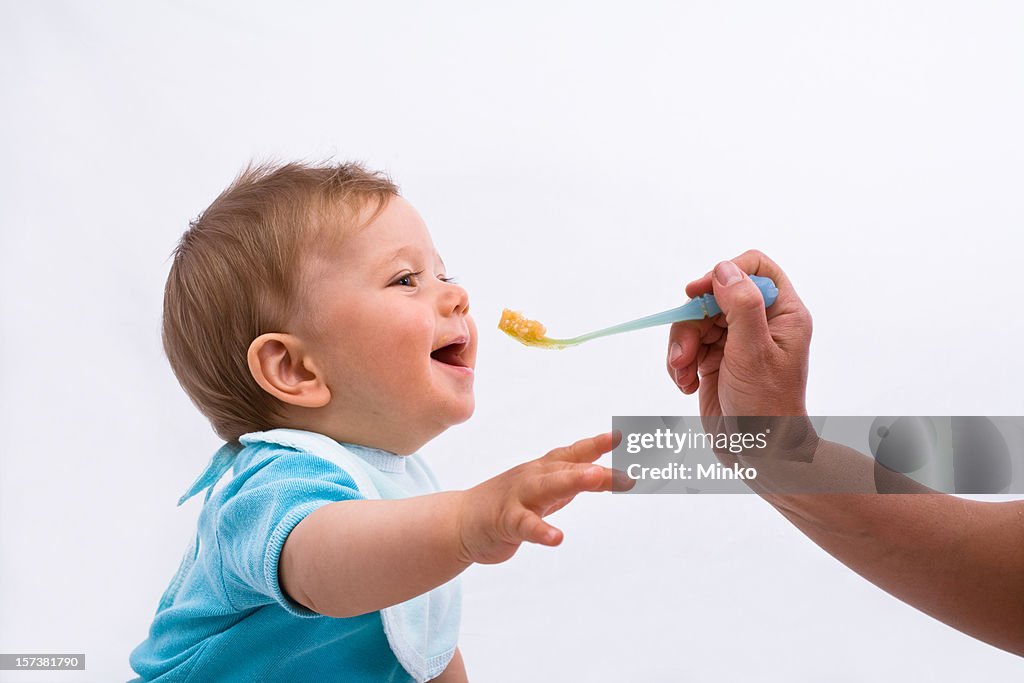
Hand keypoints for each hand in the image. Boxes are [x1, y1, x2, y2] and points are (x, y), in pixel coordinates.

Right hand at [456, 432, 629, 564]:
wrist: (460, 521)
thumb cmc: (508, 503)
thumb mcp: (545, 491)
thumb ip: (574, 483)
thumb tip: (609, 476)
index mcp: (543, 470)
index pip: (574, 454)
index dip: (597, 444)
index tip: (621, 436)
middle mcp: (533, 478)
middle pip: (567, 469)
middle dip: (595, 467)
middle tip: (625, 471)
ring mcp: (518, 498)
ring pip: (547, 487)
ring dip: (572, 480)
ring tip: (595, 477)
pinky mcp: (505, 521)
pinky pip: (525, 525)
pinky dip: (541, 530)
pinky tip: (557, 537)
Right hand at [666, 250, 812, 417]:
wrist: (757, 453)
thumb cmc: (767, 406)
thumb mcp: (754, 352)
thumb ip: (741, 306)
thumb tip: (723, 270)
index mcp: (782, 314)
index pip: (754, 269)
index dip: (724, 274)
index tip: (698, 292)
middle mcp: (759, 323)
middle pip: (714, 295)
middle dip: (693, 322)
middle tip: (685, 352)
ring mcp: (735, 342)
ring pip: (695, 321)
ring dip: (681, 347)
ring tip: (683, 373)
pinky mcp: (714, 361)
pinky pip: (687, 346)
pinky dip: (680, 364)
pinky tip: (686, 385)